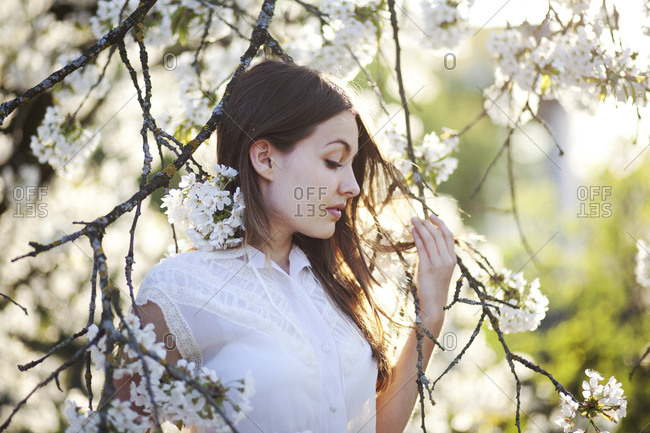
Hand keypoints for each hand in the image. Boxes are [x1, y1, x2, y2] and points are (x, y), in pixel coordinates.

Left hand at [410, 213, 455, 330]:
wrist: (434, 305)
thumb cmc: (434, 288)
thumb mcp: (438, 270)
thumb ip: (435, 256)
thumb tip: (424, 241)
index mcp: (452, 259)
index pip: (448, 236)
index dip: (440, 224)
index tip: (431, 216)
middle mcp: (447, 259)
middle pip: (439, 234)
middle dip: (428, 223)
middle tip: (417, 217)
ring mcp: (438, 263)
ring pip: (430, 239)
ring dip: (421, 227)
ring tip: (413, 220)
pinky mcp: (427, 267)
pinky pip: (422, 247)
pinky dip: (417, 237)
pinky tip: (412, 231)